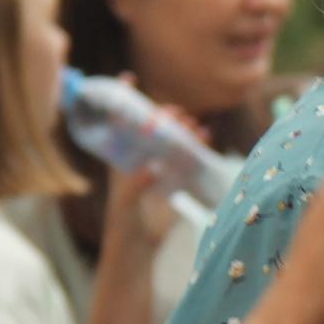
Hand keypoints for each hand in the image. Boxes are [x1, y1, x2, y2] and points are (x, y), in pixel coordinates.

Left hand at [100, 86, 205, 253]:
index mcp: (121, 158)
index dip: (122, 99)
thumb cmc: (124, 223)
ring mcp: (159, 167)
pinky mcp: (174, 180)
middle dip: (163, 114)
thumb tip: (150, 167)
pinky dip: (196, 144)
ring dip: (182, 128)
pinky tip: (205, 137)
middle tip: (175, 112)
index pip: (118, 122)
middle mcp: (140, 157)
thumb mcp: (127, 202)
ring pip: (171, 138)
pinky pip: (187, 157)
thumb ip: (136, 184)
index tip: (128, 77)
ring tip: (193, 125)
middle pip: (152, 126)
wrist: (139, 246)